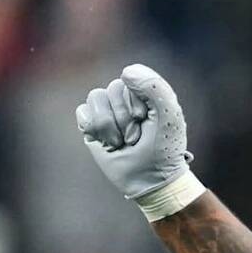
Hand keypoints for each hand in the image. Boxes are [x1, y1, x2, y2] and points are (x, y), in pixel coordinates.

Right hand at [76, 63, 203, 219]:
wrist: (151, 179)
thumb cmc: (163, 148)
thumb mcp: (168, 115)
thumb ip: (154, 87)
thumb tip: (126, 73)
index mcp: (144, 92)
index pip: (129, 79)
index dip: (135, 103)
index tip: (146, 120)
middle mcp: (124, 98)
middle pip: (112, 89)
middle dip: (124, 118)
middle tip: (136, 137)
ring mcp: (106, 111)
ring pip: (95, 97)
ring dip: (110, 125)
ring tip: (122, 142)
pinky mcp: (91, 126)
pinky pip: (82, 112)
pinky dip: (95, 129)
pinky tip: (107, 142)